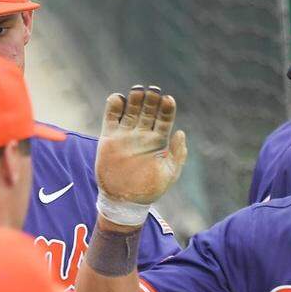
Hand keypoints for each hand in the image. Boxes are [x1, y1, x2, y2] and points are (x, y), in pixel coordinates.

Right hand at [95, 86, 186, 223]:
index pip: (164, 119)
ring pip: (130, 111)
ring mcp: (126, 135)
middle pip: (147, 111)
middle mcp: (142, 135)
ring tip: (137, 90)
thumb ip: (177, 154)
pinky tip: (118, 98)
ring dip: (134, 99)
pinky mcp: (109, 138)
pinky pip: (110, 118)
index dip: (167, 109)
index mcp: (158, 141)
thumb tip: (181, 133)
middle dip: (151, 100)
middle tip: (153, 90)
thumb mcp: (169, 174)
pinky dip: (113, 106)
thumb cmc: (150, 189)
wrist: (124, 201)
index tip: (168, 100)